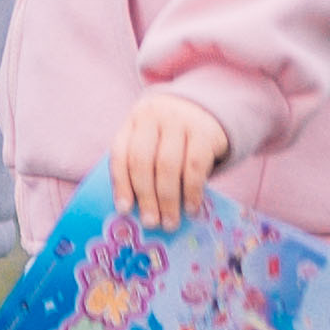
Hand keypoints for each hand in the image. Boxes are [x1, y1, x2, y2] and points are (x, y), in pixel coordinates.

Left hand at [107, 90, 230, 225]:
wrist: (209, 106)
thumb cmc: (173, 134)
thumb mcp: (153, 138)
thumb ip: (143, 164)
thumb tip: (135, 210)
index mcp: (135, 120)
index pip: (121, 153)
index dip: (121, 184)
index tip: (124, 210)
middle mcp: (154, 116)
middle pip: (143, 161)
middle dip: (146, 197)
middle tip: (150, 222)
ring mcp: (180, 121)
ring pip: (168, 165)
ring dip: (168, 199)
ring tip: (170, 222)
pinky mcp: (205, 131)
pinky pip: (195, 166)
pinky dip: (192, 191)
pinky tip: (191, 207)